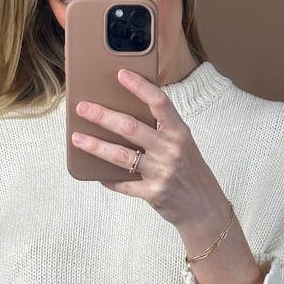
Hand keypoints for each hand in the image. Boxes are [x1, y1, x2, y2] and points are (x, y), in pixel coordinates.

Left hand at [71, 69, 263, 283]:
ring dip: (96, 146)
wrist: (206, 209)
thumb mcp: (183, 145)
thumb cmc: (190, 171)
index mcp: (180, 132)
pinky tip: (95, 174)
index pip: (159, 102)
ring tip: (77, 138)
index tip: (120, 74)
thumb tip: (123, 116)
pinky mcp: (153, 194)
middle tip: (81, 107)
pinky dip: (108, 179)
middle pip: (131, 128)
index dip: (140, 86)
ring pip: (121, 156)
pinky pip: (123, 184)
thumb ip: (161, 131)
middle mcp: (171, 150)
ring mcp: (162, 173)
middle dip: (103, 116)